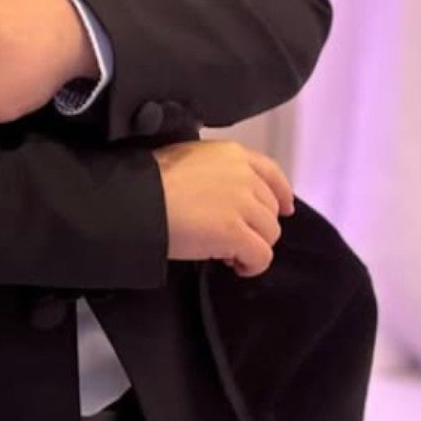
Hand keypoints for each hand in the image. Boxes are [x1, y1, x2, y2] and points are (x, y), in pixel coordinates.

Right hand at [153, 139, 294, 276]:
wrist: (135, 201)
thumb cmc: (150, 182)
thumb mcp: (188, 159)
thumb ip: (216, 171)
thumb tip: (225, 195)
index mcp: (232, 154)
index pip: (272, 173)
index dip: (282, 194)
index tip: (285, 209)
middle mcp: (244, 176)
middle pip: (270, 209)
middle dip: (256, 226)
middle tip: (232, 239)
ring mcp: (242, 204)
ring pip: (269, 234)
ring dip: (252, 246)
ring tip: (228, 254)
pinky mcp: (236, 233)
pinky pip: (261, 256)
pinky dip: (251, 265)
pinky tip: (235, 266)